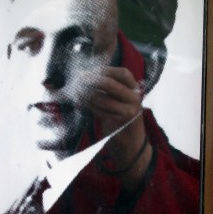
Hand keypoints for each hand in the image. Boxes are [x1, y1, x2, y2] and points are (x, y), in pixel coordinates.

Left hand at [83, 66, 151, 189]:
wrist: (132, 144)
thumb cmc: (122, 119)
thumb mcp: (121, 101)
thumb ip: (110, 89)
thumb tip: (87, 75)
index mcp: (135, 91)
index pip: (123, 74)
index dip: (107, 70)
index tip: (92, 70)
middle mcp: (134, 99)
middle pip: (111, 85)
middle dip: (93, 80)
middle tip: (79, 78)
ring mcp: (128, 111)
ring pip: (102, 99)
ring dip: (86, 95)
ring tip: (76, 91)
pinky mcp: (118, 123)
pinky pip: (99, 111)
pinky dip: (87, 106)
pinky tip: (79, 103)